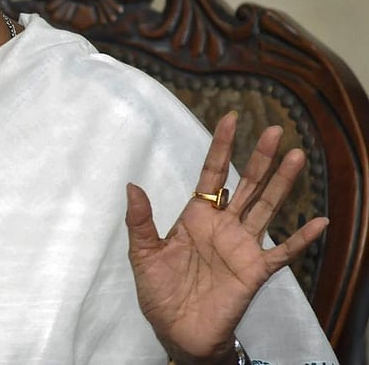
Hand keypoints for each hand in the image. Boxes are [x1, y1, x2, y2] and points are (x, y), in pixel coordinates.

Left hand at [125, 112, 327, 363]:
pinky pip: (283, 253)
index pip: (212, 174)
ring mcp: (242, 246)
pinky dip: (301, 239)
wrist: (177, 332)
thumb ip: (140, 221)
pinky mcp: (255, 271)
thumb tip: (131, 185)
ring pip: (267, 208)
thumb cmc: (159, 292)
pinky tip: (319, 221)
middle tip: (274, 128)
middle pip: (247, 184)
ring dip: (283, 183)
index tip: (230, 118)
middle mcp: (223, 225)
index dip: (221, 147)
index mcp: (196, 216)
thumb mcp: (143, 254)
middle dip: (259, 157)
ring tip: (296, 156)